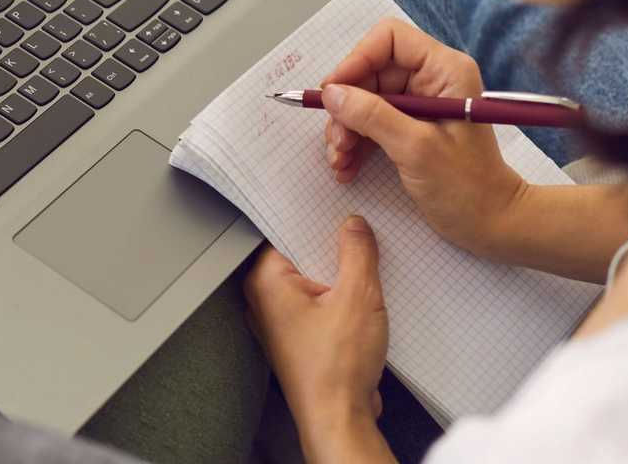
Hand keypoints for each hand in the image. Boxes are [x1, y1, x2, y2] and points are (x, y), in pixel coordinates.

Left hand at [244, 217, 390, 462]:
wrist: (340, 418)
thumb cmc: (336, 369)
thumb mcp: (358, 296)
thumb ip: (357, 253)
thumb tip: (354, 226)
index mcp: (266, 281)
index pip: (285, 230)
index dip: (314, 219)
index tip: (335, 208)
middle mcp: (264, 300)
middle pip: (299, 254)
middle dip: (329, 247)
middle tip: (356, 239)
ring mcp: (280, 321)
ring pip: (311, 280)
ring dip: (337, 276)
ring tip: (362, 273)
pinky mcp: (298, 338)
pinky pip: (317, 304)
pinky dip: (337, 299)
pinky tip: (360, 300)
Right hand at [321, 18, 525, 257]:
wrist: (492, 224)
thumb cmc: (466, 186)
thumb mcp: (415, 148)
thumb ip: (372, 115)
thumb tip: (331, 93)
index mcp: (444, 70)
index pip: (389, 39)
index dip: (357, 60)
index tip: (333, 92)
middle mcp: (431, 79)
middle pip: (371, 72)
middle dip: (347, 106)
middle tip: (336, 141)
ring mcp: (420, 104)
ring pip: (365, 99)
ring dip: (346, 128)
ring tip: (340, 161)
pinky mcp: (410, 127)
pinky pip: (371, 122)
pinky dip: (355, 143)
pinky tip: (346, 168)